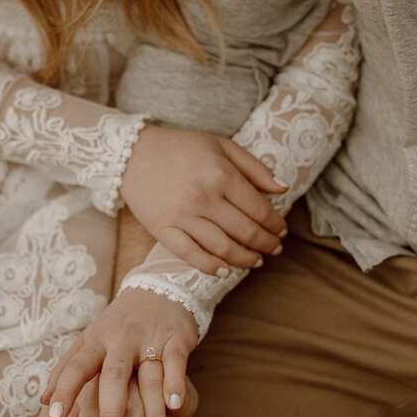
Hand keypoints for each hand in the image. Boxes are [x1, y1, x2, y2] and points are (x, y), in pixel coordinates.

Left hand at [41, 288, 197, 416]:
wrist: (160, 288)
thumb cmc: (119, 324)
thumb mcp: (90, 340)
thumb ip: (67, 370)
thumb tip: (43, 404)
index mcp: (94, 341)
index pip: (75, 367)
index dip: (65, 390)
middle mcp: (119, 339)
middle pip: (111, 377)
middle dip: (110, 412)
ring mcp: (149, 338)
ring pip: (146, 376)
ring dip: (151, 414)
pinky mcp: (176, 337)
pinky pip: (175, 362)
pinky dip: (175, 384)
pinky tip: (174, 406)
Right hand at [120, 124, 287, 275]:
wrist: (132, 153)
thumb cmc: (182, 147)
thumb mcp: (222, 146)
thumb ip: (255, 168)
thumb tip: (284, 189)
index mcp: (220, 174)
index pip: (258, 209)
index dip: (275, 224)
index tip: (282, 229)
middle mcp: (203, 196)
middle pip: (245, 231)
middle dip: (266, 244)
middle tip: (275, 249)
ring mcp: (181, 215)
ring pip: (223, 248)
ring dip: (245, 259)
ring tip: (256, 261)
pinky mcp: (162, 229)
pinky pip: (190, 255)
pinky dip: (211, 267)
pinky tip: (225, 270)